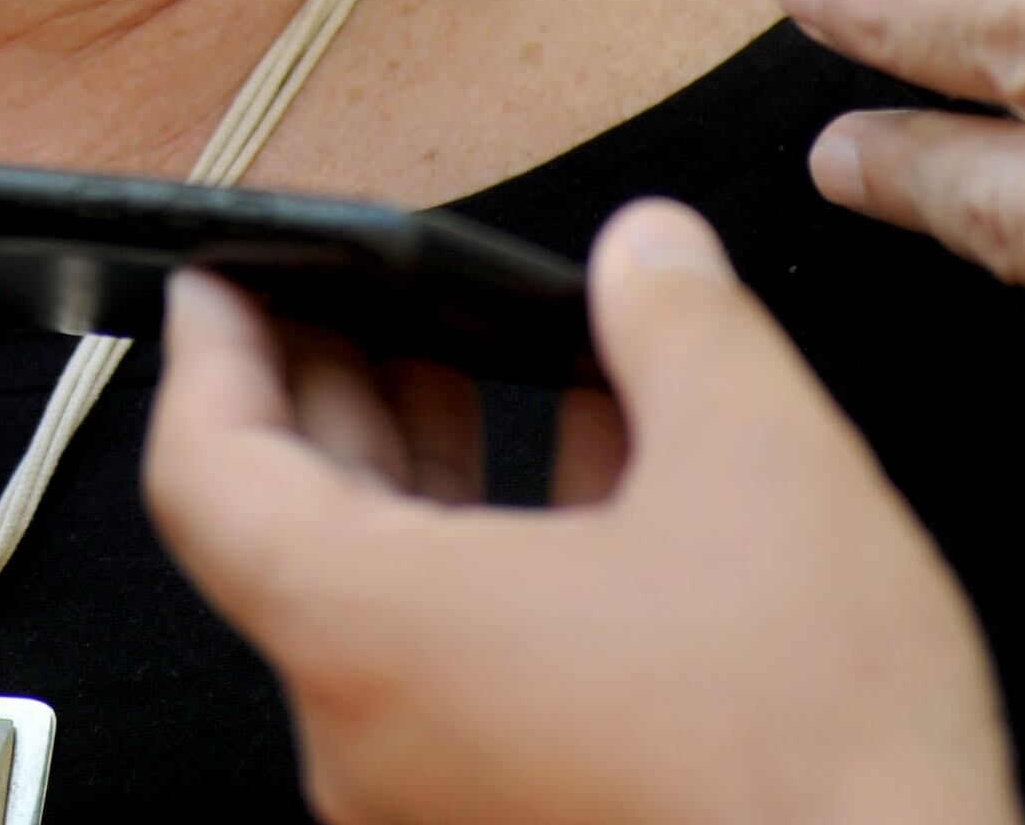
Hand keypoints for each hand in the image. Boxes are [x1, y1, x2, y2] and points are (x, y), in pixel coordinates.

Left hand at [142, 202, 1016, 824]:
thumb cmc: (820, 774)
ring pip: (378, 611)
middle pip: (286, 537)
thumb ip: (683, 328)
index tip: (226, 281)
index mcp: (376, 638)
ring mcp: (430, 808)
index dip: (212, 352)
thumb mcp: (765, 474)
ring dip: (422, 479)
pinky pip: (450, 681)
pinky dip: (486, 572)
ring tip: (483, 374)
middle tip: (361, 303)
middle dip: (331, 395)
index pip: (204, 474)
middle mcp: (369, 743)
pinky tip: (586, 497)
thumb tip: (651, 254)